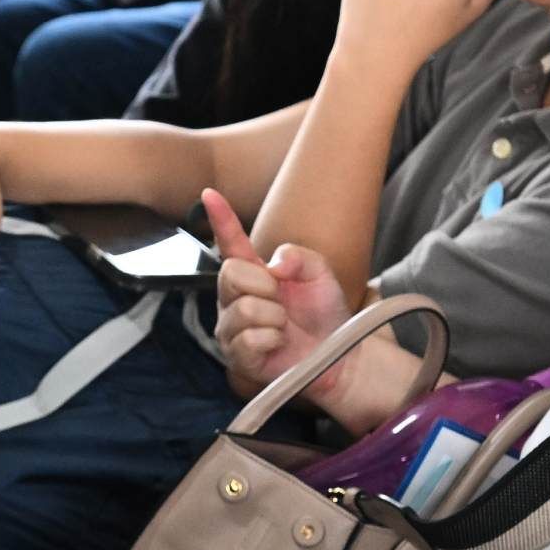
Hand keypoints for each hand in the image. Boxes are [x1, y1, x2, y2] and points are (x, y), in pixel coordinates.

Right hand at [204, 191, 351, 398]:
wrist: (340, 353)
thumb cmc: (325, 313)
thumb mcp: (320, 274)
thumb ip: (298, 257)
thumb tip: (272, 265)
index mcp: (253, 272)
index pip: (230, 242)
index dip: (220, 218)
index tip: (209, 193)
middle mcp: (234, 298)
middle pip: (230, 274)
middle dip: (265, 286)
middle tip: (282, 302)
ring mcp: (232, 328)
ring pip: (242, 309)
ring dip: (273, 317)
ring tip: (284, 326)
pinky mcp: (237, 357)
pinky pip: (248, 339)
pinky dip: (272, 339)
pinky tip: (278, 344)